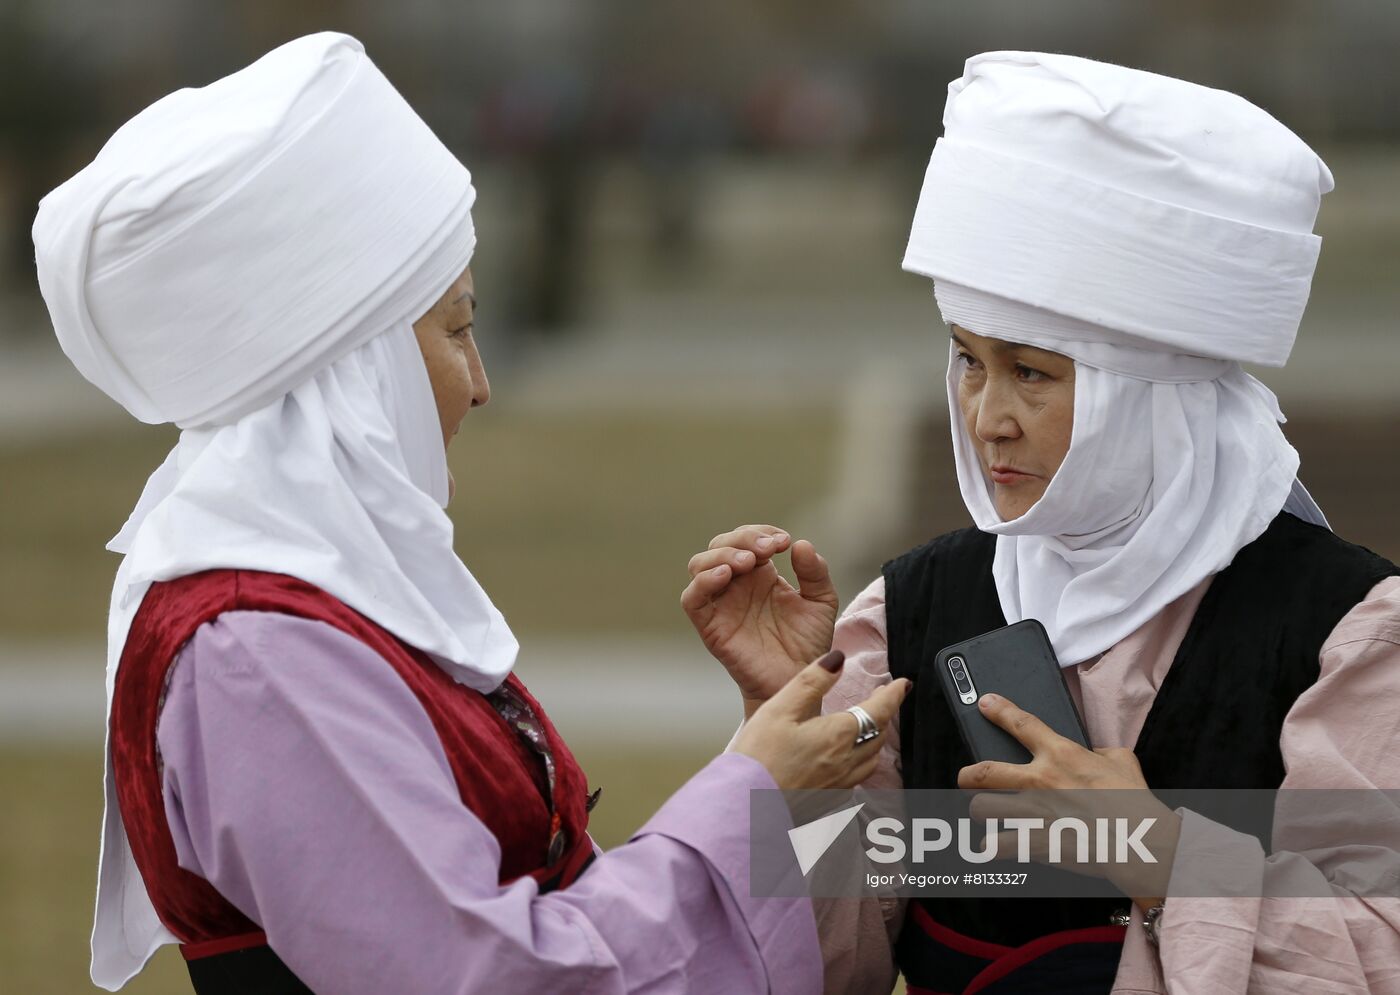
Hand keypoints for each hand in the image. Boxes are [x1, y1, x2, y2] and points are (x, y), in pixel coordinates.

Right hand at [681, 525, 838, 710]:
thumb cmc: (808, 643)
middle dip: (742, 538)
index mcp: (759, 575)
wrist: (801, 681)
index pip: (746, 539)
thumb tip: (801, 544)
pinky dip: (702, 582)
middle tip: (768, 549)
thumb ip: (815, 572)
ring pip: (699, 565)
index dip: (760, 532)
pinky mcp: (710, 626)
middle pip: (719, 545)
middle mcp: (736, 585)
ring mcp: (721, 605)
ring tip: (748, 561)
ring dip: (721, 555)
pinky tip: (726, 575)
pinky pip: (692, 599)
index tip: (784, 542)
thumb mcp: (821, 601)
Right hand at [733, 650, 910, 790]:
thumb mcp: (779, 709)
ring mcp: (838, 787)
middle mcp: (845, 763)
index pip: (878, 711)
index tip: (902, 684)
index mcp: (838, 736)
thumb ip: (811, 682)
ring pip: (871, 761)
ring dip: (875, 740)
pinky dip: (860, 764)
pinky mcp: (827, 803)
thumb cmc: (756, 758)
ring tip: (868, 727)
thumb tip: (837, 659)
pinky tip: (845, 762)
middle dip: (884, 714)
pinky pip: (856, 780)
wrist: (743, 808)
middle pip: (878, 735)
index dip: (893, 695)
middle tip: (882, 698)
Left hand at [957, 693, 1180, 909]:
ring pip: (983, 808)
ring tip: (983, 812)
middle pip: (985, 771)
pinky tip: (988, 848)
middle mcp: (1041, 780)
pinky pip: (1001, 844)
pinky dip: (993, 847)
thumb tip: (1089, 754)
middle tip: (964, 777)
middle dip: (967, 774)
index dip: (999, 710)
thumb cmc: (1136, 802)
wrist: (1143, 842)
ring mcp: (1036, 812)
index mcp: (1062, 755)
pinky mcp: (1039, 842)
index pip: (1021, 723)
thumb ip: (1098, 752)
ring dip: (981, 810)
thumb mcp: (1121, 761)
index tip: (984, 703)